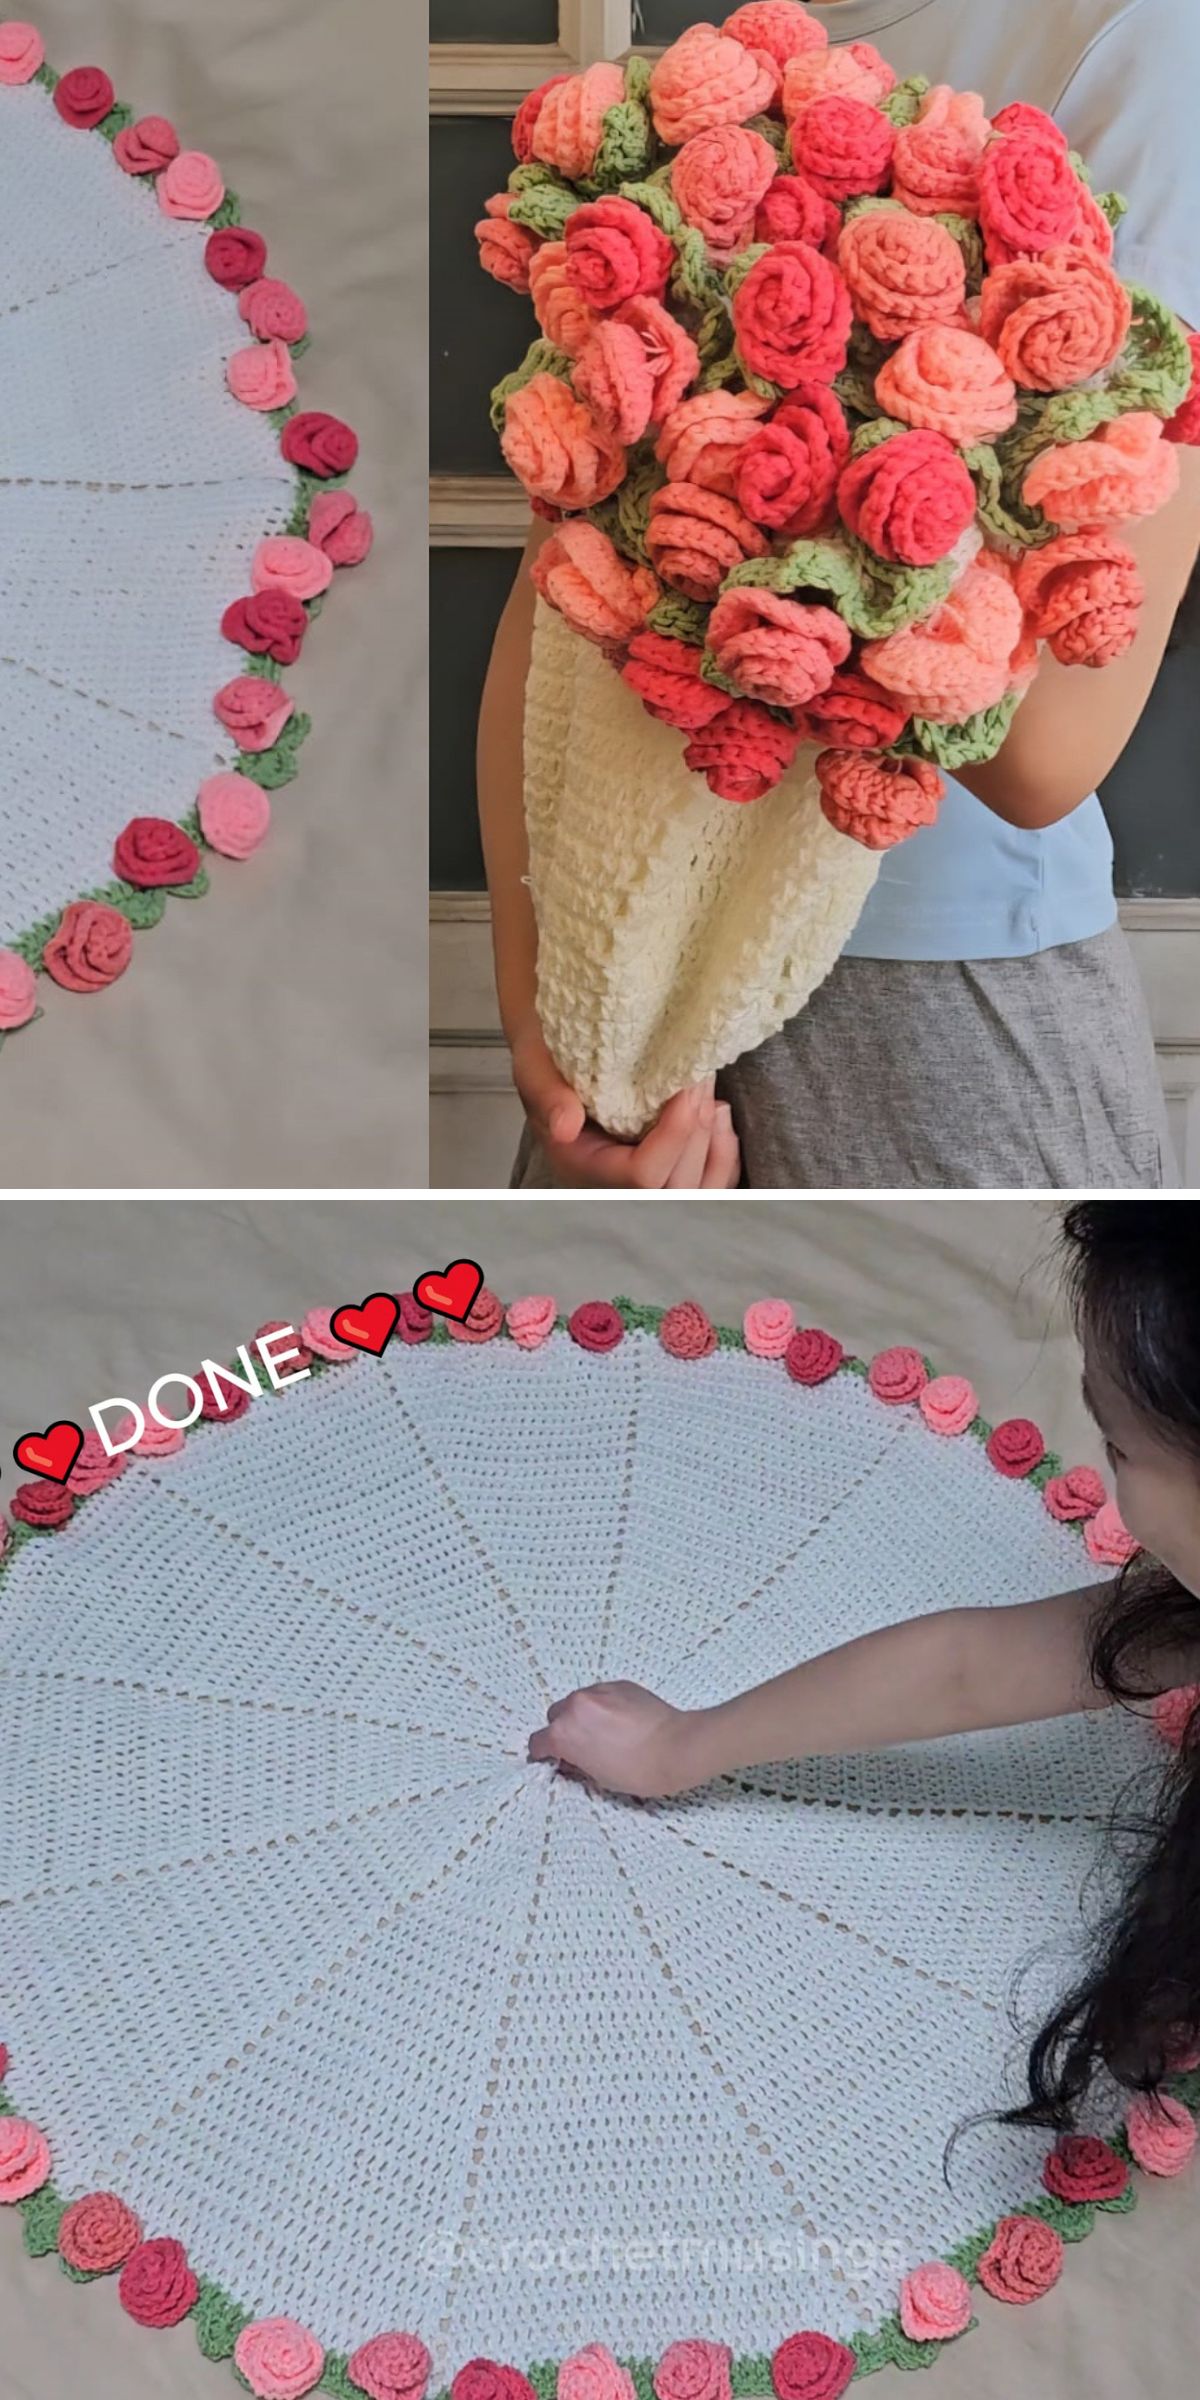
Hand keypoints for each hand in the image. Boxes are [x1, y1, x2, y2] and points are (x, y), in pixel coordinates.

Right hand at [511, 1019, 739, 1189]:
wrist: (559, 1057)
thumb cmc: (550, 1060)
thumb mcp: (535, 1068)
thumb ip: (547, 1095)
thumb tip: (564, 1127)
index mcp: (582, 1169)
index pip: (641, 1175)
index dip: (673, 1136)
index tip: (685, 1088)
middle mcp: (614, 1188)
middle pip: (676, 1187)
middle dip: (697, 1135)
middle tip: (701, 1084)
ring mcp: (643, 1186)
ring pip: (699, 1191)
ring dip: (715, 1145)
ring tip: (711, 1099)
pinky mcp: (667, 1172)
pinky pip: (709, 1183)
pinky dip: (723, 1154)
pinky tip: (719, 1116)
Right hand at [527, 1680, 703, 1798]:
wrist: (676, 1748)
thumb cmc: (639, 1770)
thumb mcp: (599, 1777)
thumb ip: (577, 1764)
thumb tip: (571, 1759)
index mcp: (565, 1733)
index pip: (538, 1741)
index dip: (543, 1753)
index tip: (551, 1758)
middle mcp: (576, 1706)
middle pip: (556, 1715)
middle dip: (563, 1730)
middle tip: (581, 1745)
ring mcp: (598, 1691)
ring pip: (579, 1702)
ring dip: (584, 1715)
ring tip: (605, 1732)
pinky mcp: (619, 1684)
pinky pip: (602, 1695)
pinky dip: (605, 1706)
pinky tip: (622, 1722)